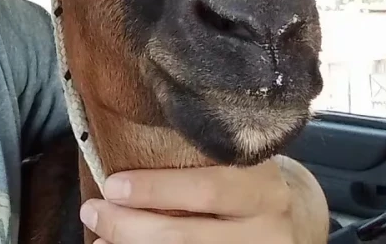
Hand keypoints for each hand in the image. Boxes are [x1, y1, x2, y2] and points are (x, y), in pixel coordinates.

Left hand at [78, 156, 328, 243]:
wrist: (293, 220)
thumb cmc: (246, 180)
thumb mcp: (236, 160)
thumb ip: (200, 154)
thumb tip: (122, 150)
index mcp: (263, 185)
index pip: (208, 188)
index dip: (156, 189)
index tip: (112, 184)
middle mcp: (266, 227)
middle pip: (187, 235)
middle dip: (130, 226)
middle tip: (93, 211)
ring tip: (101, 235)